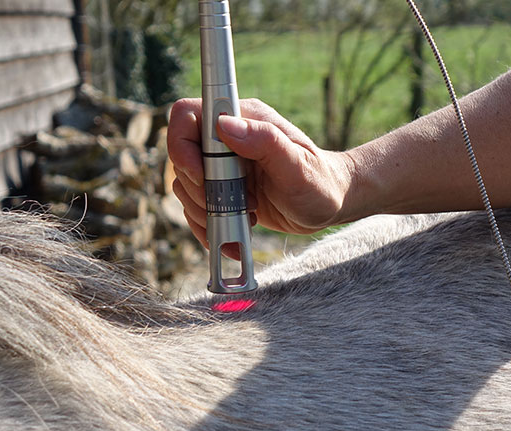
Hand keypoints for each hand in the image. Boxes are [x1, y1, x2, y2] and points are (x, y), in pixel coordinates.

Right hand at [167, 98, 357, 252]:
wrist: (328, 204)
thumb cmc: (319, 181)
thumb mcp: (297, 165)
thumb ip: (265, 142)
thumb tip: (227, 126)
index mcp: (242, 119)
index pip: (188, 116)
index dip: (183, 146)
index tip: (203, 176)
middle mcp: (226, 139)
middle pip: (182, 157)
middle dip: (199, 190)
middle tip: (236, 206)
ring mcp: (221, 166)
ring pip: (185, 186)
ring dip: (204, 211)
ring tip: (243, 219)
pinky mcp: (222, 190)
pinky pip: (196, 207)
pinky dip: (208, 226)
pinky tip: (233, 235)